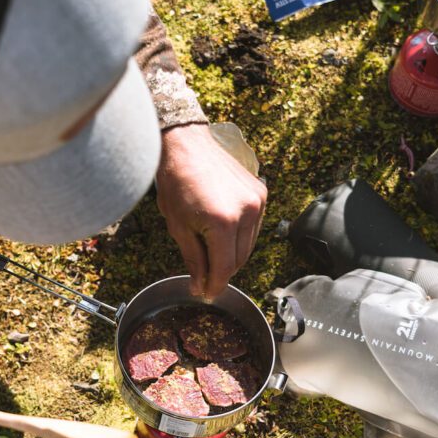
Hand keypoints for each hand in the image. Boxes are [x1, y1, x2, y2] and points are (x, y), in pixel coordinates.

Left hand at [155, 123, 267, 297]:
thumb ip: (194, 260)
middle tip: (204, 278)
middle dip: (222, 272)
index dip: (215, 285)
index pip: (225, 268)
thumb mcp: (178, 227)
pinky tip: (222, 233)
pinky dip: (240, 236)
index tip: (205, 293)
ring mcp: (258, 201)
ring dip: (232, 255)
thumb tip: (200, 286)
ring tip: (211, 254)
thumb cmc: (176, 183)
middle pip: (239, 260)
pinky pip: (254, 227)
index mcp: (223, 222)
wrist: (186, 144)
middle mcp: (247, 212)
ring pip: (248, 245)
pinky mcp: (261, 193)